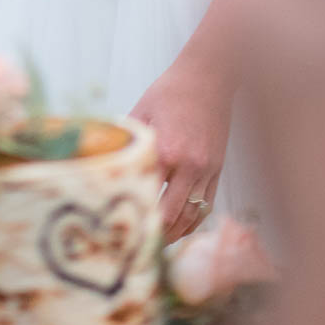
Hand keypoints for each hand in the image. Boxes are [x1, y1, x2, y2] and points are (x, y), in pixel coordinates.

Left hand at [131, 54, 231, 242]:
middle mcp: (190, 165)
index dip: (138, 219)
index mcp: (167, 151)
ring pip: (192, 216)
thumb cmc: (171, 90)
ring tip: (158, 245)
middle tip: (138, 248)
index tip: (123, 233)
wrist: (209, 75)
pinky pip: (207, 205)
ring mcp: (208, 169)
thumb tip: (106, 159)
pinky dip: (194, 221)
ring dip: (176, 234)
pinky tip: (180, 229)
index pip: (151, 198)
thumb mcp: (142, 111)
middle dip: (156, 235)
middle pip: (172, 216)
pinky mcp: (219, 168)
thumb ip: (129, 141)